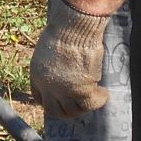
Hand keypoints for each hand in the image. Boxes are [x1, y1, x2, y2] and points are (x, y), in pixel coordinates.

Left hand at [31, 0, 109, 119]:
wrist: (73, 29)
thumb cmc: (63, 30)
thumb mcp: (49, 48)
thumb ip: (53, 63)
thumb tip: (63, 66)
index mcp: (36, 75)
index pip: (40, 97)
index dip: (51, 100)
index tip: (60, 100)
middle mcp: (48, 87)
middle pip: (55, 110)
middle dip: (66, 111)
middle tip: (77, 106)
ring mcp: (65, 91)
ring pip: (74, 110)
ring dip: (83, 107)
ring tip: (93, 100)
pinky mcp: (82, 89)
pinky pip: (91, 102)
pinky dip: (99, 100)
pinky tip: (104, 94)